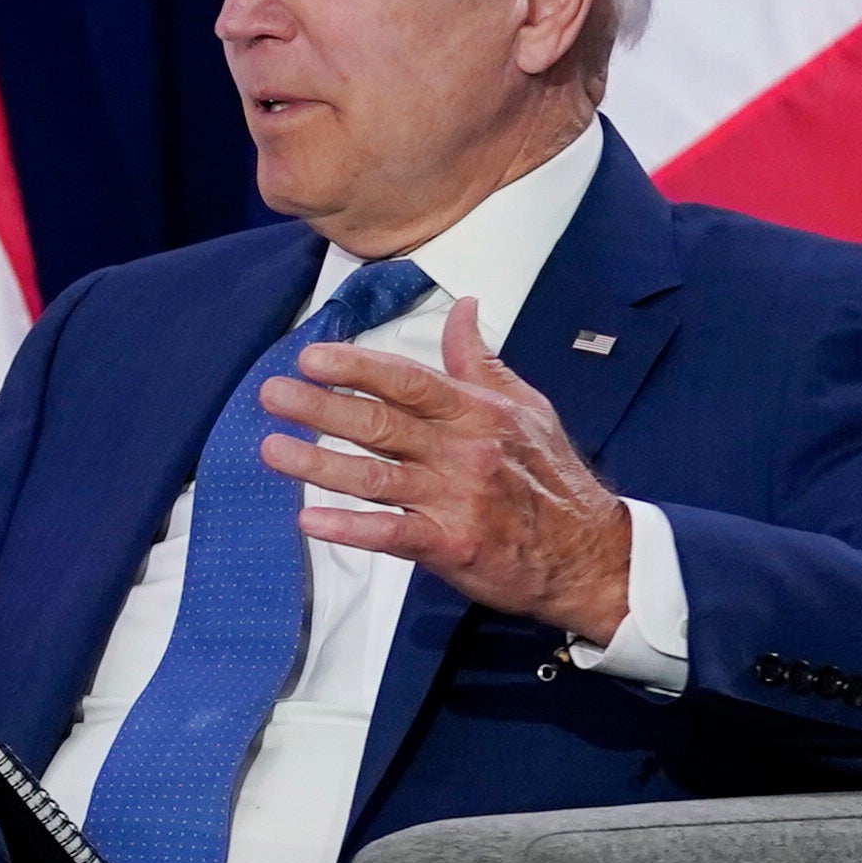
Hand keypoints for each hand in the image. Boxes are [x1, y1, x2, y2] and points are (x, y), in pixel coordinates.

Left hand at [262, 291, 633, 634]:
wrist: (590, 555)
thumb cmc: (550, 478)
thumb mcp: (526, 409)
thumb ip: (480, 362)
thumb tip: (462, 307)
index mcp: (478, 413)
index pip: (409, 381)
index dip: (357, 367)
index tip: (312, 357)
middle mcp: (464, 451)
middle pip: (382, 424)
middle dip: (321, 407)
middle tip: (271, 394)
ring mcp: (456, 500)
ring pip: (375, 476)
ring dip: (318, 464)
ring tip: (271, 449)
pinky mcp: (452, 546)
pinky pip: (393, 533)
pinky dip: (350, 529)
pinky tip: (309, 521)